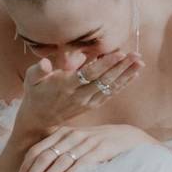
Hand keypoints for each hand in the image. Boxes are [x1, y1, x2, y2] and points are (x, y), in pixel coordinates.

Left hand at [15, 124, 156, 171]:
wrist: (128, 137)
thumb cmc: (99, 143)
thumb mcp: (77, 141)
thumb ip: (61, 149)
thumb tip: (39, 169)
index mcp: (63, 133)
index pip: (36, 150)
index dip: (25, 167)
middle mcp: (71, 136)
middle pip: (43, 156)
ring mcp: (85, 143)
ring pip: (58, 162)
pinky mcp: (98, 150)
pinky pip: (78, 165)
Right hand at [16, 50, 144, 132]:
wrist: (39, 118)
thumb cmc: (35, 92)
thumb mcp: (31, 79)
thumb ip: (38, 70)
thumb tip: (45, 63)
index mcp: (65, 86)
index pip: (89, 74)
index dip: (105, 64)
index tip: (119, 53)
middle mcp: (79, 95)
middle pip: (104, 81)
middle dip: (122, 67)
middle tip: (136, 54)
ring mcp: (87, 102)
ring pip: (110, 88)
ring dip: (126, 75)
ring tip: (140, 62)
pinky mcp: (92, 105)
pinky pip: (110, 94)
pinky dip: (123, 84)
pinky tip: (134, 74)